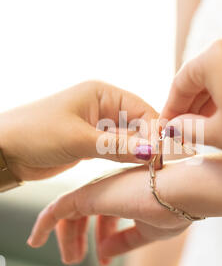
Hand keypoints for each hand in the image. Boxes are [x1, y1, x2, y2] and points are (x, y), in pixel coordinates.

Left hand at [0, 80, 157, 180]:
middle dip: (150, 144)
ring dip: (139, 153)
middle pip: (140, 124)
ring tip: (151, 171)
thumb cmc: (35, 134)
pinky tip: (135, 171)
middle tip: (160, 167)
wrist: (5, 150)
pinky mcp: (92, 143)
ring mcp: (98, 125)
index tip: (163, 155)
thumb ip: (116, 145)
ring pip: (130, 139)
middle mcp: (103, 106)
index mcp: (102, 93)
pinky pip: (117, 149)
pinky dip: (126, 159)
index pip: (143, 110)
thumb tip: (152, 152)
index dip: (156, 132)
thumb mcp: (78, 139)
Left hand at [27, 163, 190, 262]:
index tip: (104, 258)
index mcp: (126, 192)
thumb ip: (125, 240)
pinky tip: (37, 238)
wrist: (187, 190)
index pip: (105, 214)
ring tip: (70, 259)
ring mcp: (99, 189)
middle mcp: (109, 187)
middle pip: (83, 214)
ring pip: (69, 214)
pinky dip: (44, 224)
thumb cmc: (177, 207)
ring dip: (66, 238)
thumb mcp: (149, 231)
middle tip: (75, 259)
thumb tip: (104, 252)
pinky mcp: (89, 194)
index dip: (103, 235)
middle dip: (78, 237)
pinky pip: (57, 210)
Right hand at [161, 39, 221, 165]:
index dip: (170, 107)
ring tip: (201, 130)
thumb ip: (188, 127)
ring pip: (220, 77)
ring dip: (207, 103)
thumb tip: (175, 127)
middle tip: (181, 131)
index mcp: (216, 56)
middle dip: (189, 105)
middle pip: (201, 76)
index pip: (181, 81)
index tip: (165, 127)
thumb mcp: (218, 133)